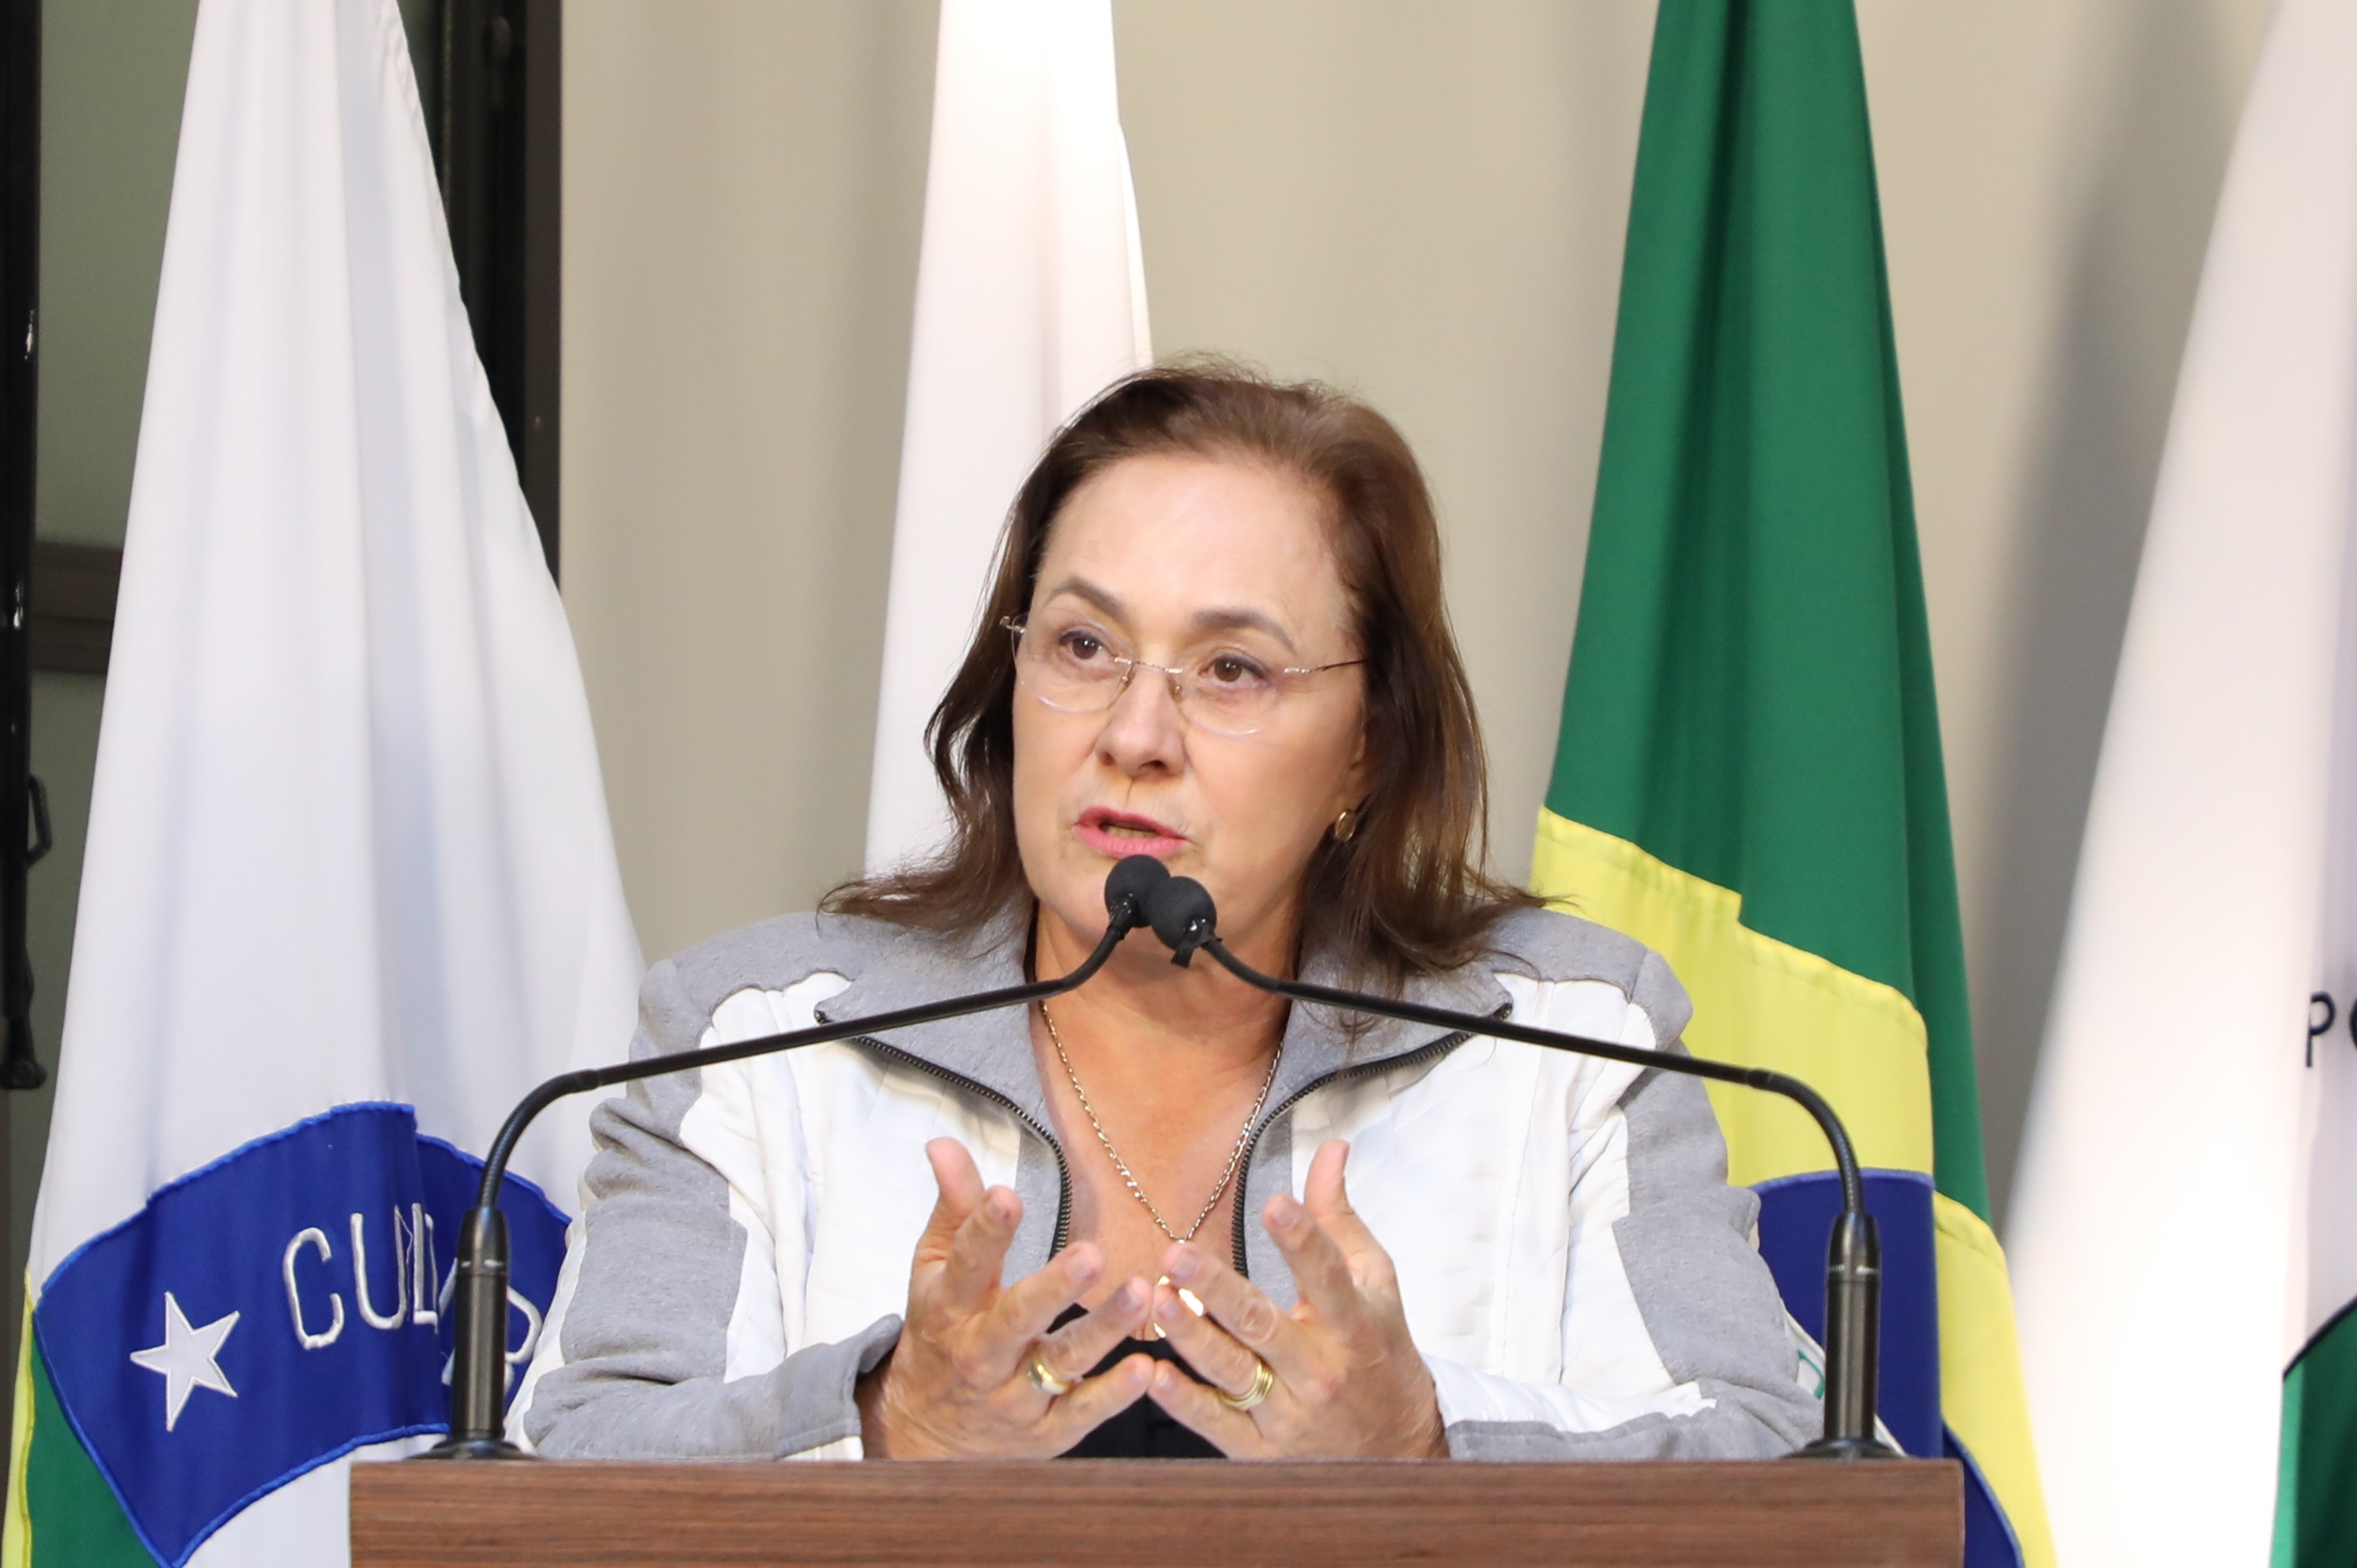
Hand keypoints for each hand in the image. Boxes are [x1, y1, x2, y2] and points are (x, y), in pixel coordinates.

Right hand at [856, 1139, 1154, 1457]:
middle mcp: (982, 1353)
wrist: (926, 1430)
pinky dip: (1113, 1394)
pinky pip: (1082, 1411)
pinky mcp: (1045, 1431)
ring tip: (1139, 1294)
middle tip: (1092, 1254)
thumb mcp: (934, 1270)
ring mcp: (1014, 1396)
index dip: (984, 1230)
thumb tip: (944, 1142)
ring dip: (1101, 1330)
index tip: (1007, 1195)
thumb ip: (953, 1208)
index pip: (966, 1263)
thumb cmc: (941, 1331)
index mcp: (951, 1306)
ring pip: (1060, 1362)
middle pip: (1017, 1319)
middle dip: (1053, 1288)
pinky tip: (1146, 1369)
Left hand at [1144, 1139, 1446, 1457]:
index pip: (1327, 1274)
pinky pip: (1217, 1424)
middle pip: (1263, 1325)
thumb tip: (1331, 1147)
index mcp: (1351, 1322)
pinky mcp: (1263, 1450)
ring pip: (1233, 1372)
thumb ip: (1339, 1216)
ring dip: (1191, 1338)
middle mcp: (1319, 1368)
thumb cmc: (1377, 1348)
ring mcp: (1289, 1413)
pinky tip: (1153, 1374)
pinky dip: (1185, 1403)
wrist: (1396, 1447)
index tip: (1275, 1203)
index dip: (1303, 1239)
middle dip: (1217, 1290)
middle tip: (1176, 1255)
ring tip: (1156, 1300)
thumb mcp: (1373, 1281)